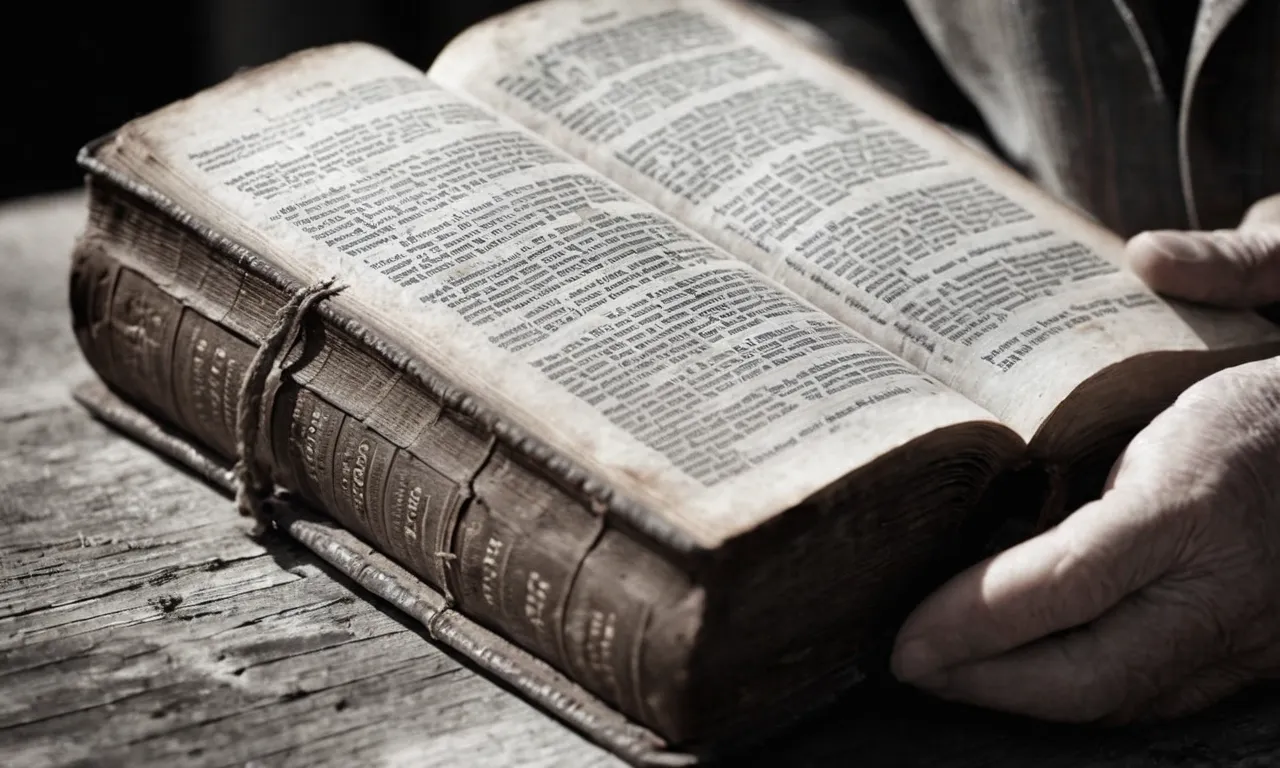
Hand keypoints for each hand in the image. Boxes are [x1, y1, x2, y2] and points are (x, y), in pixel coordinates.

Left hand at [889, 194, 1279, 722]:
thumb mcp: (1271, 310)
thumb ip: (1226, 276)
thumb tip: (1148, 254)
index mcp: (1205, 493)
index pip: (1074, 578)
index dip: (981, 619)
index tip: (908, 636)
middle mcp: (1226, 581)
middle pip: (1093, 671)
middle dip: (983, 682)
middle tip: (906, 664)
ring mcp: (1247, 632)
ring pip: (1122, 698)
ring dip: (1022, 697)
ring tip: (944, 671)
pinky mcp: (1251, 654)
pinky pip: (1152, 695)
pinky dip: (1076, 693)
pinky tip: (1017, 673)